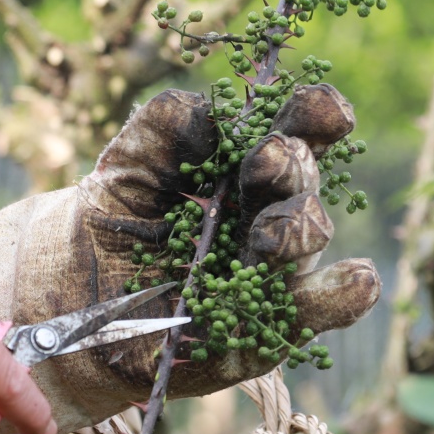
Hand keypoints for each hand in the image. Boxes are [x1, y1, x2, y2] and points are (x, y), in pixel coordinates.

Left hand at [0, 84, 380, 430]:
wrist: (77, 300)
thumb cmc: (113, 220)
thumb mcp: (126, 164)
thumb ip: (163, 127)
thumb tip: (214, 111)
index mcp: (246, 162)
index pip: (296, 126)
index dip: (316, 112)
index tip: (324, 107)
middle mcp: (269, 210)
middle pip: (302, 179)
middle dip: (291, 167)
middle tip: (264, 162)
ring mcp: (272, 268)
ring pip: (310, 239)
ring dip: (298, 230)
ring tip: (267, 237)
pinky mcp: (269, 326)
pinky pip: (322, 309)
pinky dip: (344, 294)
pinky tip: (357, 278)